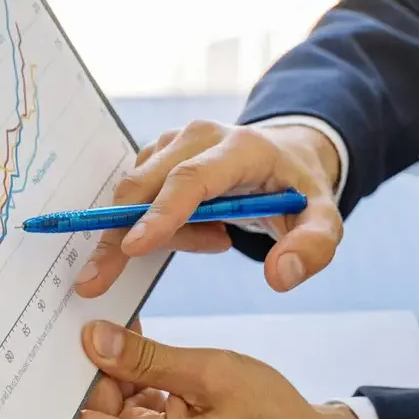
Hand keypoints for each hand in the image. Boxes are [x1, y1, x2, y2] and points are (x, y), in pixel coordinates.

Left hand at [59, 320, 373, 418]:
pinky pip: (126, 399)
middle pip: (85, 406)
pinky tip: (134, 339)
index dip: (47, 393)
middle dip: (83, 361)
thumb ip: (148, 358)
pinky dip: (129, 371)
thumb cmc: (270, 417)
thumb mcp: (210, 373)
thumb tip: (94, 338)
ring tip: (112, 318)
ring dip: (109, 362)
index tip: (36, 351)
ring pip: (105, 398)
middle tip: (81, 310)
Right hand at [73, 120, 342, 295]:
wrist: (285, 157)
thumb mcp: (323, 221)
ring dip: (160, 233)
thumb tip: (278, 276)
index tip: (130, 248)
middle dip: (117, 235)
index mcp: (240, 148)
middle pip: (145, 187)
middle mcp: (198, 136)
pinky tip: (200, 230)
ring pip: (137, 195)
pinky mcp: (157, 153)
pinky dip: (156, 225)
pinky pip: (138, 197)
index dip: (159, 214)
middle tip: (96, 281)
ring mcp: (172, 142)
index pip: (191, 180)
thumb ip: (312, 248)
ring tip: (215, 240)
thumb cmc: (298, 192)